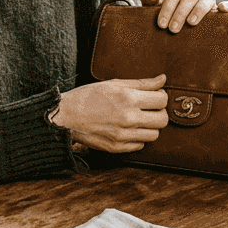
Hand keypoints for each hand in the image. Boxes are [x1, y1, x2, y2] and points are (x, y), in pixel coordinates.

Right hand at [51, 75, 168, 152]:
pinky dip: (138, 137)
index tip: (154, 96)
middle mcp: (128, 118)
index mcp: (128, 98)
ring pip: (154, 135)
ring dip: (150, 126)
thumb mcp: (114, 84)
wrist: (65, 116)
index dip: (161, 96)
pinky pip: (140, 145)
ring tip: (138, 119)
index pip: (162, 100)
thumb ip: (142, 83)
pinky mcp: (117, 148)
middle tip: (149, 108)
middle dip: (159, 112)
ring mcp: (123, 136)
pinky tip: (128, 129)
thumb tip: (163, 79)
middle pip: (162, 120)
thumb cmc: (88, 96)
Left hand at [141, 0, 227, 32]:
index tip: (161, 25)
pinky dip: (225, 6)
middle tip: (173, 29)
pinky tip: (222, 10)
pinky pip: (226, 5)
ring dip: (199, 9)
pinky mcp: (219, 12)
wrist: (181, 35)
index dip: (167, 8)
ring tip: (191, 23)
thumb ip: (150, 3)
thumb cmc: (168, 23)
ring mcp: (208, 2)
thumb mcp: (156, 14)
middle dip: (180, 12)